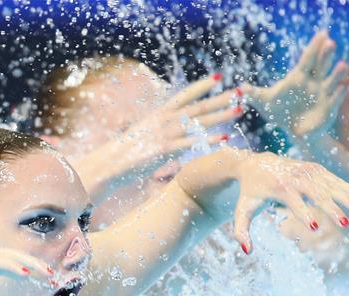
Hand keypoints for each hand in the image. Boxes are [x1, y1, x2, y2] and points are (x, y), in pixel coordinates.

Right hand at [116, 75, 242, 169]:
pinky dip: (210, 140)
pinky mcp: (165, 150)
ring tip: (240, 109)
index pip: (184, 96)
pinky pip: (192, 143)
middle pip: (198, 107)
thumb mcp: (140, 135)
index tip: (218, 77)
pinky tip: (225, 137)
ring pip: (199, 122)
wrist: (108, 164)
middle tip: (240, 91)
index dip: (202, 86)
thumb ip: (155, 131)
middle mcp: (163, 120)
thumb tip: (163, 132)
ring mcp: (165, 134)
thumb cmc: (122, 153)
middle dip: (220, 98)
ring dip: (221, 115)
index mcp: (158, 114)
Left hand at [231, 151, 348, 253]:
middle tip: (345, 223)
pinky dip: (344, 186)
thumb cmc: (249, 192)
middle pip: (315, 193)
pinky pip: (331, 177)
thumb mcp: (242, 210)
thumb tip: (246, 251)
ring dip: (343, 195)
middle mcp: (294, 177)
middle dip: (331, 208)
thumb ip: (241, 231)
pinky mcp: (314, 167)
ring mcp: (306, 170)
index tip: (314, 227)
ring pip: (328, 183)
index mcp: (277, 187)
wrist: (255, 164)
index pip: (293, 201)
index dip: (303, 214)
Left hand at [242, 31, 348, 140]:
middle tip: (330, 43)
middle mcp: (314, 82)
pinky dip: (340, 92)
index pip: (308, 59)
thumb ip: (254, 94)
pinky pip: (336, 98)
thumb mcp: (265, 103)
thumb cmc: (280, 113)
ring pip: (332, 80)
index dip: (314, 47)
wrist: (295, 131)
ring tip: (342, 65)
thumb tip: (240, 89)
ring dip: (337, 73)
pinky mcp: (329, 107)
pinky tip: (343, 86)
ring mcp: (323, 94)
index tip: (323, 34)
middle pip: (321, 65)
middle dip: (326, 55)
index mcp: (299, 77)